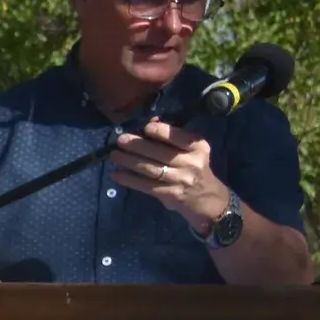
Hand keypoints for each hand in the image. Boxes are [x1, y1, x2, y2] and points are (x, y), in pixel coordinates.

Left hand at [112, 119, 230, 232]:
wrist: (205, 197)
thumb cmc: (194, 166)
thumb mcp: (192, 150)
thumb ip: (173, 137)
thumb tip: (150, 122)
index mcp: (198, 147)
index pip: (179, 137)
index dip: (161, 132)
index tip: (145, 128)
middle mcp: (191, 163)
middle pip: (160, 153)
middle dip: (138, 145)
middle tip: (121, 140)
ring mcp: (180, 180)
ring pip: (150, 169)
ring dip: (129, 161)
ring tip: (114, 155)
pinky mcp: (169, 194)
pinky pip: (145, 185)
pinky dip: (129, 179)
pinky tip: (116, 174)